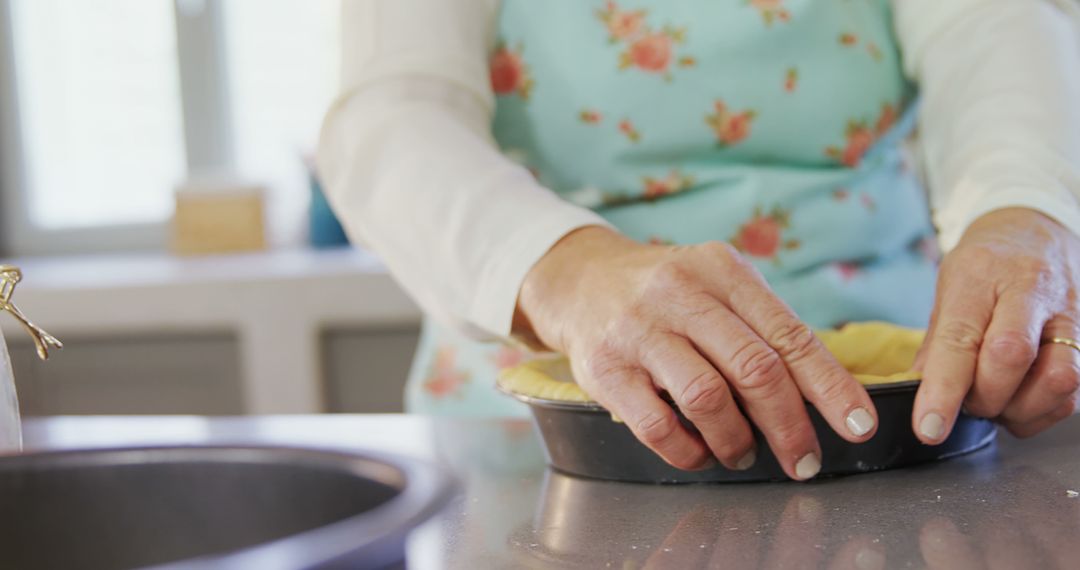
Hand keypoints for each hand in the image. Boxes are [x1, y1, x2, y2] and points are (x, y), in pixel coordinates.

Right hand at [515, 226, 878, 479]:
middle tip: (804, 459)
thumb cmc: (665, 292)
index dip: (830, 386)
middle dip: (790, 425)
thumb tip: (819, 395)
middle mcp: (679, 294)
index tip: (856, 424)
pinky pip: (656, 426)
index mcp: (721, 270)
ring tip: (743, 453)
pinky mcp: (604, 369)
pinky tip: (698, 452)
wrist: (580, 279)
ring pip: (707, 399)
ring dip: (737, 440)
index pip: (789, 333)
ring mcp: (637, 331)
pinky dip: (687, 451)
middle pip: (754, 369)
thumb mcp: (715, 285)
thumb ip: (760, 327)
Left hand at [914, 208, 1079, 441]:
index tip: (929, 426)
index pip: (961, 339)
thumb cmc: (985, 265)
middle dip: (983, 397)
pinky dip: (1041, 411)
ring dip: (1019, 409)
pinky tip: (1020, 401)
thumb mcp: (948, 289)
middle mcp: (1030, 293)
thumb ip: (937, 343)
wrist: (1035, 230)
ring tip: (996, 402)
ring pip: (1058, 379)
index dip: (943, 389)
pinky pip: (1073, 392)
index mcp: (980, 276)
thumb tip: (917, 391)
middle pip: (1011, 358)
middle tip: (967, 402)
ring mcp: (1067, 315)